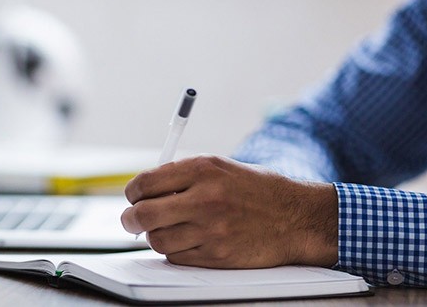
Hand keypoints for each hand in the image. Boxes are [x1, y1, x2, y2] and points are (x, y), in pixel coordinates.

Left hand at [121, 155, 337, 267]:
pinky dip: (175, 251)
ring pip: (157, 240)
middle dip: (130, 219)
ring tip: (167, 229)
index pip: (145, 182)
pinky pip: (177, 257)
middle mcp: (204, 198)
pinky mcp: (216, 256)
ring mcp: (210, 230)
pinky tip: (187, 240)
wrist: (296, 217)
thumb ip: (182, 176)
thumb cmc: (256, 190)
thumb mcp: (220, 167)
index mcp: (203, 169)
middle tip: (132, 220)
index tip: (133, 196)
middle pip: (143, 214)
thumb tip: (144, 190)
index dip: (132, 192)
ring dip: (155, 236)